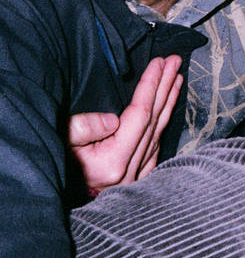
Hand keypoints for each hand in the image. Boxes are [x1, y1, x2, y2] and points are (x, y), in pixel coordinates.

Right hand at [69, 55, 182, 192]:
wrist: (58, 195)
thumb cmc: (55, 162)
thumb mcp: (62, 140)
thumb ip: (85, 128)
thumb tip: (113, 119)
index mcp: (114, 161)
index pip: (140, 114)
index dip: (151, 85)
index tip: (160, 63)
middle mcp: (131, 169)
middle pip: (155, 119)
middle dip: (166, 86)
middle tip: (176, 62)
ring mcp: (137, 175)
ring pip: (159, 131)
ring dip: (168, 102)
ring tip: (176, 79)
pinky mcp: (138, 177)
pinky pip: (156, 144)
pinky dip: (163, 122)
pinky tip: (167, 109)